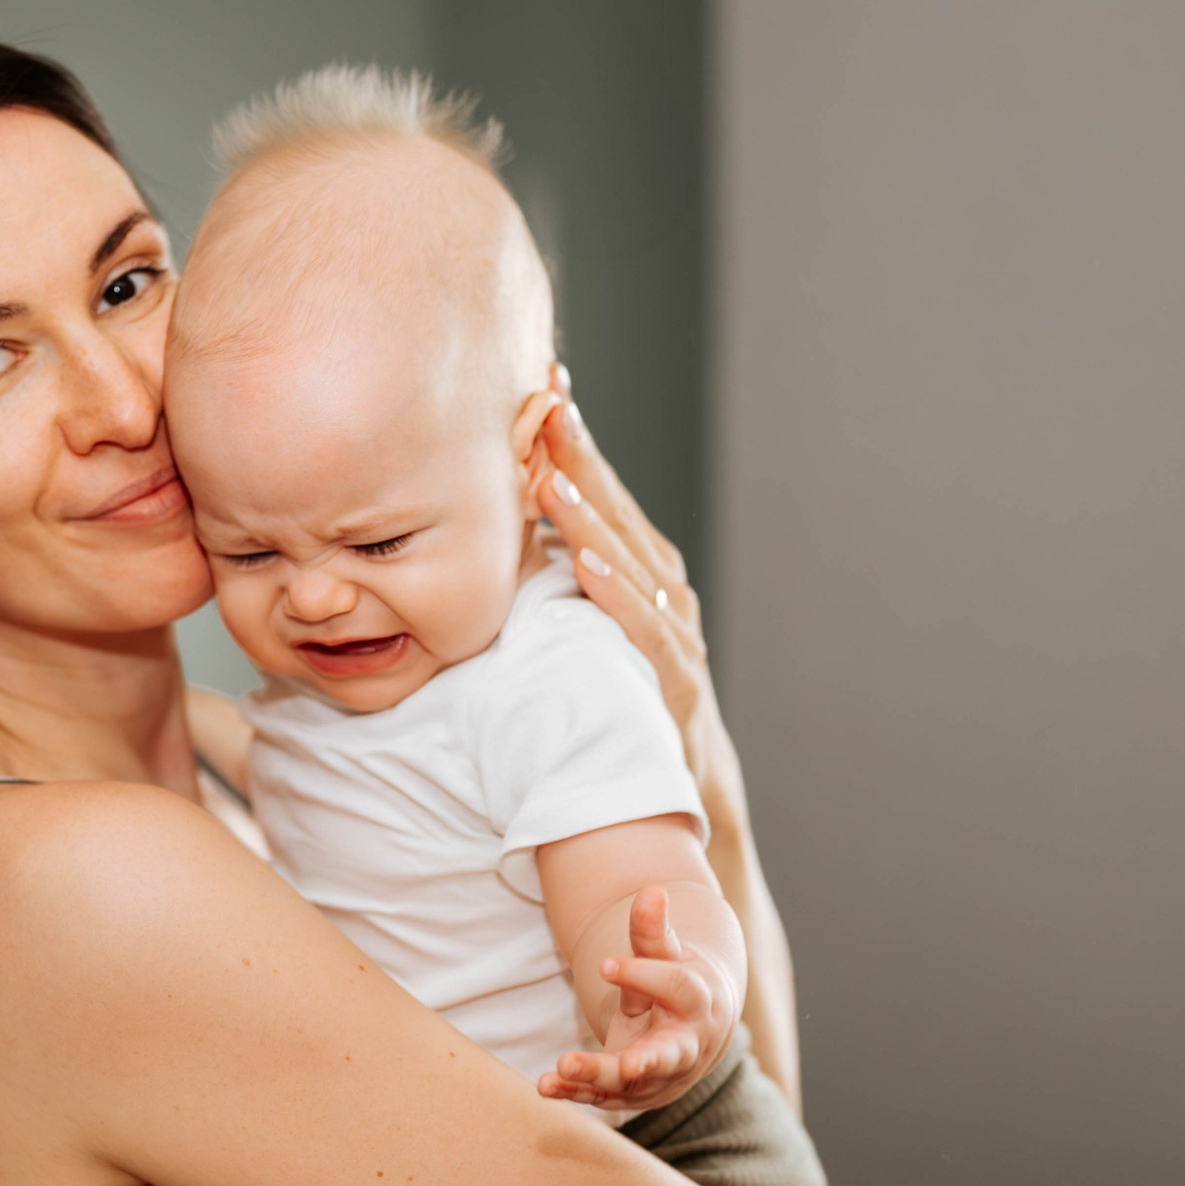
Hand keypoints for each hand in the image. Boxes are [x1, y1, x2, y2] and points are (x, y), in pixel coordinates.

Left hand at [519, 367, 743, 824]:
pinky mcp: (676, 686)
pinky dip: (617, 594)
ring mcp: (675, 638)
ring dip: (591, 516)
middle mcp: (664, 595)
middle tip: (546, 401)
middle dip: (583, 456)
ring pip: (631, 563)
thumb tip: (496, 537)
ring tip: (549, 475)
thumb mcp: (587, 638)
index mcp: (640, 575)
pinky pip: (642, 633)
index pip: (602, 495)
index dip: (574, 441)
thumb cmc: (624, 708)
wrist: (688, 804)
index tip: (543, 382)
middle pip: (618, 513)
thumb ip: (555, 586)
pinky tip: (584, 565)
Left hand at [537, 886, 735, 1112]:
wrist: (696, 1034)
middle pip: (668, 1055)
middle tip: (629, 1064)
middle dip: (648, 1061)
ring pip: (629, 1081)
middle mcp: (684, 1047)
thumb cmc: (678, 987)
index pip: (675, 989)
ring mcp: (658, 1076)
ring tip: (564, 1065)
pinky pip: (602, 1096)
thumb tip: (652, 891)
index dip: (641, 975)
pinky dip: (573, 1093)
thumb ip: (653, 933)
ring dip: (597, 1076)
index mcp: (697, 1004)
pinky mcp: (631, 1092)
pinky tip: (544, 1085)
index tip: (605, 964)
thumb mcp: (667, 958)